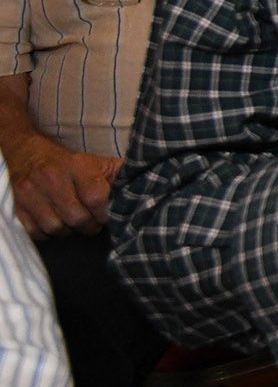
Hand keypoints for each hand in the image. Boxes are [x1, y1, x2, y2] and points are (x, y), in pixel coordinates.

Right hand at [5, 135, 119, 236]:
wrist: (29, 153)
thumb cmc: (71, 164)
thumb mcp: (98, 163)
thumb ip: (121, 174)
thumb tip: (150, 184)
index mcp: (78, 165)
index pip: (96, 199)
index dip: (105, 214)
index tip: (107, 216)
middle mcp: (53, 178)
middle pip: (77, 218)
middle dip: (89, 225)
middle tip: (93, 223)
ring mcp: (32, 192)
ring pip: (56, 227)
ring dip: (68, 230)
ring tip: (74, 223)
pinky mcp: (18, 205)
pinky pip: (36, 232)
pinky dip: (48, 233)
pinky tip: (56, 223)